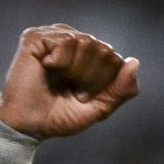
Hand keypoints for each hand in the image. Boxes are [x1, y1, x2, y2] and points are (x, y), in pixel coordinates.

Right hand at [0, 25, 137, 139]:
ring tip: (63, 82)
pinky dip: (63, 62)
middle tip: (74, 92)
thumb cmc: (59, 116)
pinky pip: (67, 40)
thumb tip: (134, 62)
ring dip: (79, 71)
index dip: (104, 83)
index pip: (114, 58)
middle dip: (93, 78)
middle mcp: (71, 41)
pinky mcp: (36, 37)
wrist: (29, 126)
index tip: (84, 97)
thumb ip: (120, 89)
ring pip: (88, 42)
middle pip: (104, 49)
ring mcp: (53, 37)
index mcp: (86, 55)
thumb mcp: (99, 107)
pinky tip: (48, 68)